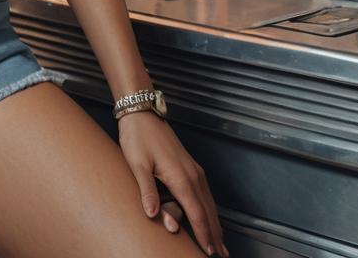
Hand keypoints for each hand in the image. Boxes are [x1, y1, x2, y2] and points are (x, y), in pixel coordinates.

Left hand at [117, 110, 228, 256]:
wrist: (143, 113)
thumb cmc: (138, 137)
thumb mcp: (137, 164)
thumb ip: (147, 190)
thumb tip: (152, 215)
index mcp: (180, 177)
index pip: (196, 213)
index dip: (203, 234)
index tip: (209, 251)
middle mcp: (192, 175)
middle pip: (207, 211)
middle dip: (214, 234)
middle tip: (220, 255)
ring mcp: (194, 170)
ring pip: (209, 202)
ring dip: (215, 223)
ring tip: (219, 242)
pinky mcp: (191, 166)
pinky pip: (205, 193)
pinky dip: (210, 209)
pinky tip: (209, 215)